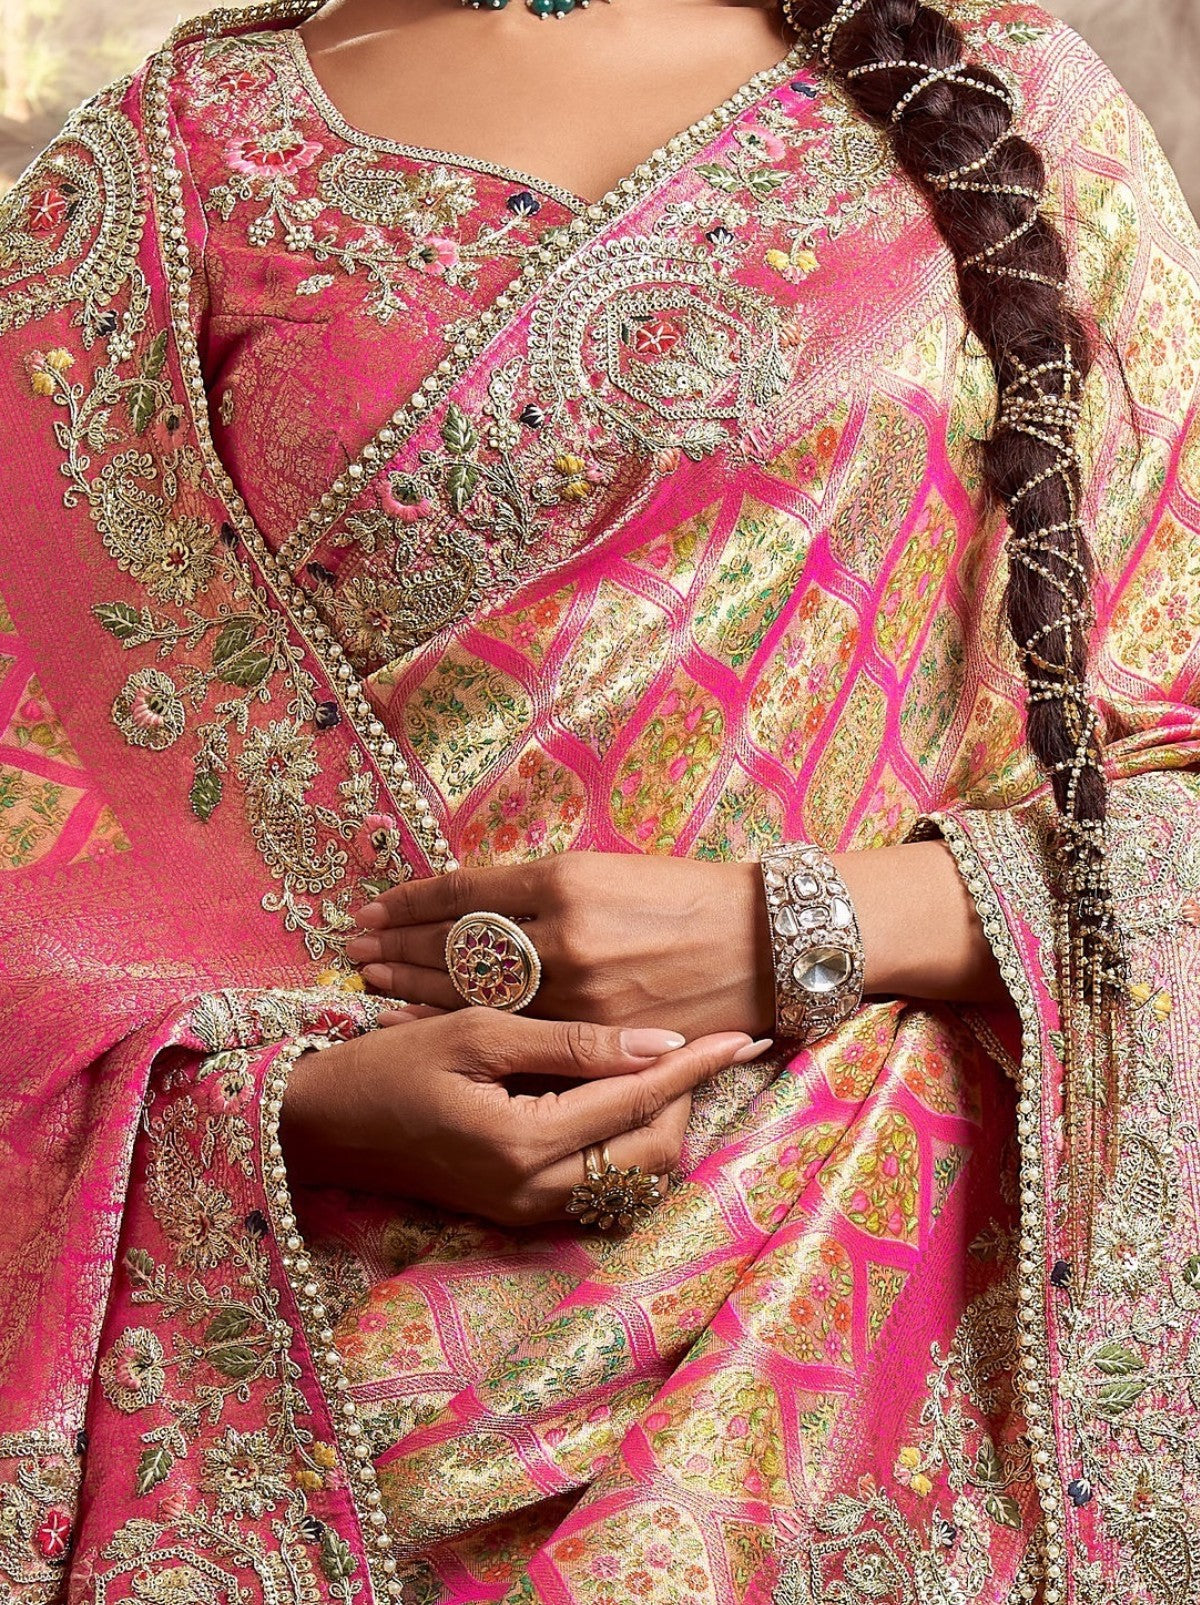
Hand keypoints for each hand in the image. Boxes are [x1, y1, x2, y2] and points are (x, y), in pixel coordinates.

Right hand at [279, 1006, 765, 1224]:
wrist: (324, 1126)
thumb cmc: (390, 1064)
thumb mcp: (475, 1032)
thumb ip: (568, 1043)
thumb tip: (657, 1043)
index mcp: (525, 1142)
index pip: (637, 1100)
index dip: (696, 1065)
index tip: (742, 1033)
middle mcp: (536, 1191)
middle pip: (654, 1152)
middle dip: (687, 1098)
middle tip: (696, 1042)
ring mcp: (530, 1209)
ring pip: (635, 1173)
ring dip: (660, 1120)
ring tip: (663, 1062)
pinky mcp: (521, 1211)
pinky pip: (601, 1181)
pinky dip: (624, 1137)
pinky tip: (618, 1091)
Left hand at [345, 853, 775, 1040]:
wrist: (767, 943)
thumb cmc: (691, 896)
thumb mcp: (612, 869)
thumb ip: (544, 890)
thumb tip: (478, 904)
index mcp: (568, 878)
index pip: (462, 892)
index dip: (410, 901)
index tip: (373, 905)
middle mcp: (565, 934)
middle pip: (455, 943)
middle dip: (398, 943)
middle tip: (353, 942)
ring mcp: (580, 991)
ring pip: (475, 991)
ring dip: (415, 983)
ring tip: (372, 974)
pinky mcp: (600, 1036)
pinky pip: (514, 1033)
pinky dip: (461, 1024)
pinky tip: (419, 1020)